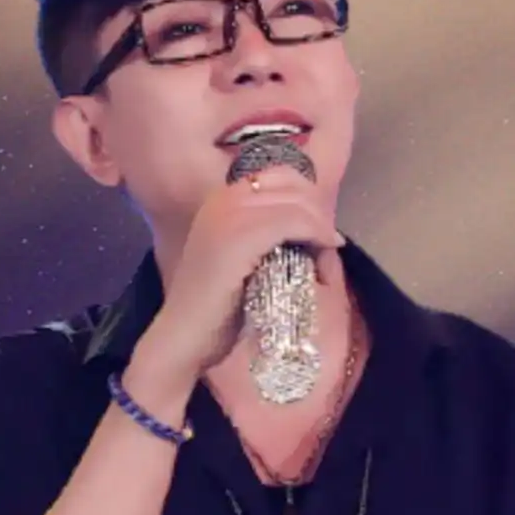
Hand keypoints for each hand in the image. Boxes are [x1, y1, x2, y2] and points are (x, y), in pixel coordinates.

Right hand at [141, 165, 344, 378]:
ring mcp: (229, 214)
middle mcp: (223, 198)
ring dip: (321, 229)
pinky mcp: (241, 235)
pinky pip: (294, 221)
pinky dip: (317, 237)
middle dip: (319, 214)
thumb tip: (312, 231)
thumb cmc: (217, 308)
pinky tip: (323, 261)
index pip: (280, 176)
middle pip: (293, 185)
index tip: (321, 233)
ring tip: (325, 261)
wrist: (185, 337)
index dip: (308, 200)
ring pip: (297, 203)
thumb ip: (268, 237)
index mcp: (221, 199)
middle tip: (328, 248)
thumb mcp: (244, 259)